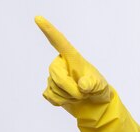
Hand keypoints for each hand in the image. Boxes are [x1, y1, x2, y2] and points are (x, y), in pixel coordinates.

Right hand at [35, 16, 139, 131]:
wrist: (94, 103)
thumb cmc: (98, 88)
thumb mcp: (100, 85)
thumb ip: (92, 84)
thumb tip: (82, 85)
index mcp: (72, 57)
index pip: (60, 42)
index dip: (49, 30)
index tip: (39, 19)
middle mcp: (60, 64)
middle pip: (57, 75)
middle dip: (71, 90)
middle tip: (84, 94)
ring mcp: (53, 76)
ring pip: (55, 89)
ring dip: (69, 97)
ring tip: (79, 95)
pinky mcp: (50, 89)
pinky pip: (51, 97)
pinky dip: (62, 102)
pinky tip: (69, 99)